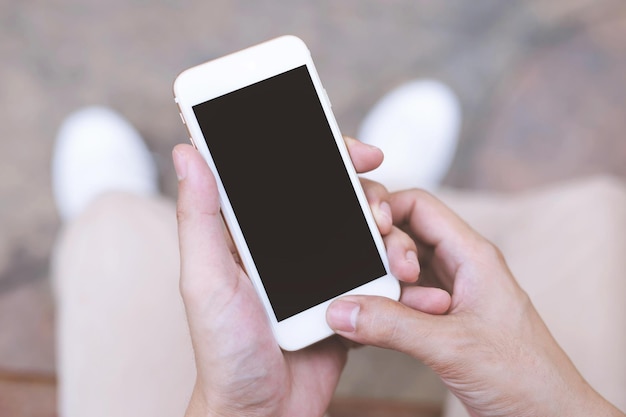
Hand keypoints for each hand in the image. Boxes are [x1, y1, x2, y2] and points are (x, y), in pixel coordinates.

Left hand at [171, 137, 423, 416]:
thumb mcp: (207, 279)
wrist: (263, 412)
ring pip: (364, 233)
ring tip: (399, 255)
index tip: (359, 152)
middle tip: (383, 212)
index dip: (327, 156)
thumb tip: (189, 153)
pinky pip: (376, 274)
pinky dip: (397, 272)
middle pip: (338, 200)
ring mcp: (320, 273)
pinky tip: (411, 279)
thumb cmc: (224, 351)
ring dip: (390, 235)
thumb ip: (200, 217)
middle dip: (368, 196)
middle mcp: (289, 247)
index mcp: (254, 233)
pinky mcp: (344, 300)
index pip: (291, 178)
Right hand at [327, 187, 623, 416]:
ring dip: (384, 286)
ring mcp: (450, 294)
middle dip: (383, 253)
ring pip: (402, 270)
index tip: (364, 230)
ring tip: (383, 312)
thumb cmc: (524, 377)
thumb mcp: (451, 346)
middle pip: (406, 234)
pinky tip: (376, 327)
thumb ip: (392, 326)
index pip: (420, 206)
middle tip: (376, 281)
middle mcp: (460, 268)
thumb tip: (342, 310)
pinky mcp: (442, 320)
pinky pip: (403, 300)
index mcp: (472, 256)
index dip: (386, 209)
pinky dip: (386, 308)